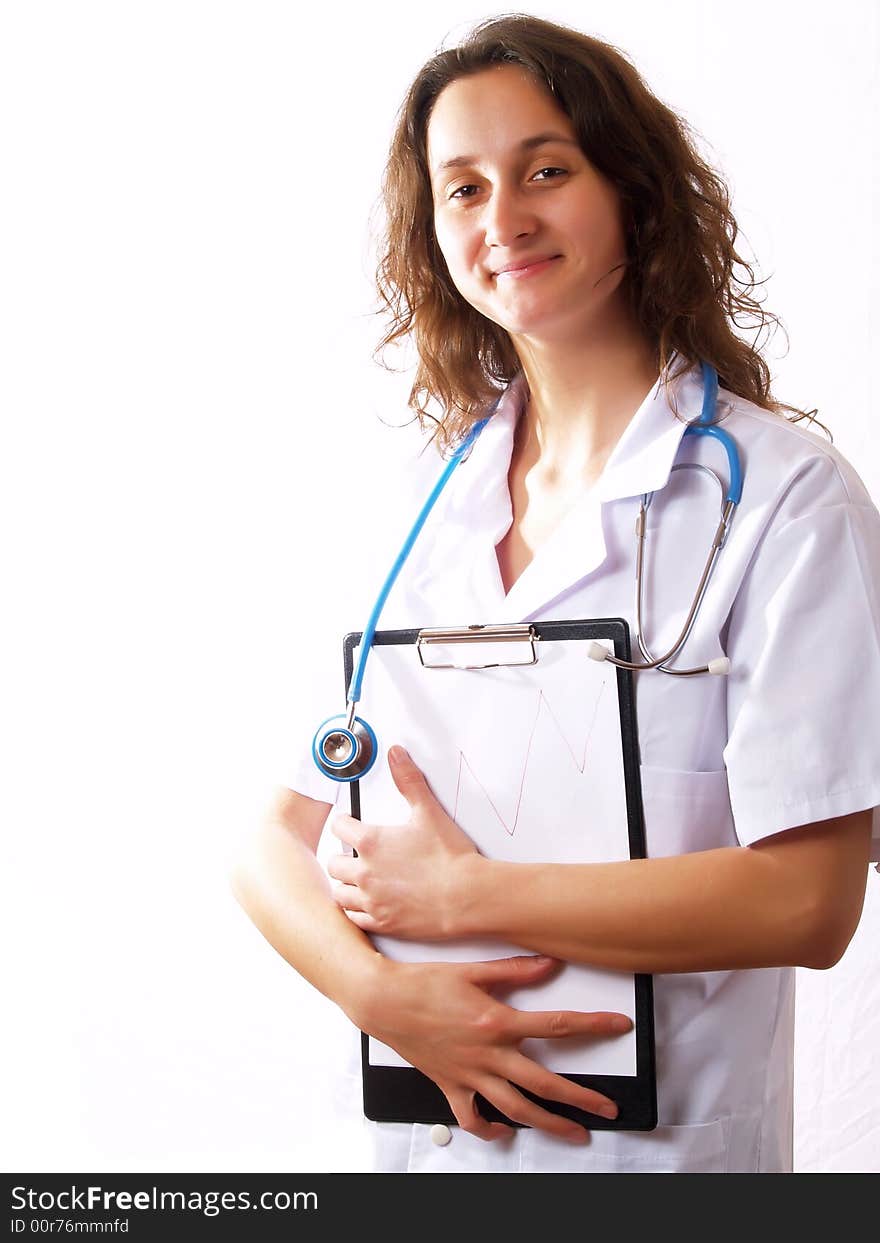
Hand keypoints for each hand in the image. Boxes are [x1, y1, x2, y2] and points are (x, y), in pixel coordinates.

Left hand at [328, 745, 476, 938]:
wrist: (467, 897)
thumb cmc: (449, 857)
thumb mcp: (428, 812)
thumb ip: (408, 781)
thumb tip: (395, 754)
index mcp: (370, 843)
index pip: (338, 827)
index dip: (344, 823)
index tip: (350, 824)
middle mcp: (364, 873)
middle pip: (333, 862)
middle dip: (342, 856)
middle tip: (356, 854)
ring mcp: (371, 901)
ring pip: (339, 893)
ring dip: (346, 885)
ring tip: (359, 880)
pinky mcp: (382, 923)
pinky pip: (354, 918)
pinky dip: (357, 910)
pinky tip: (368, 904)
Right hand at [358, 952, 632, 1142]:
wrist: (382, 1001)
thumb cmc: (423, 983)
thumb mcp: (472, 970)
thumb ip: (514, 970)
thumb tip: (550, 964)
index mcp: (497, 1022)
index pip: (555, 1026)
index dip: (592, 1026)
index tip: (619, 1027)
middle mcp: (487, 1054)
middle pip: (544, 1083)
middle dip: (581, 1098)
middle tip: (608, 1109)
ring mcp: (469, 1074)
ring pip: (515, 1109)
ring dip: (548, 1124)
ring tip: (574, 1133)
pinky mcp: (450, 1086)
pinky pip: (472, 1118)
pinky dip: (490, 1129)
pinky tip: (505, 1131)